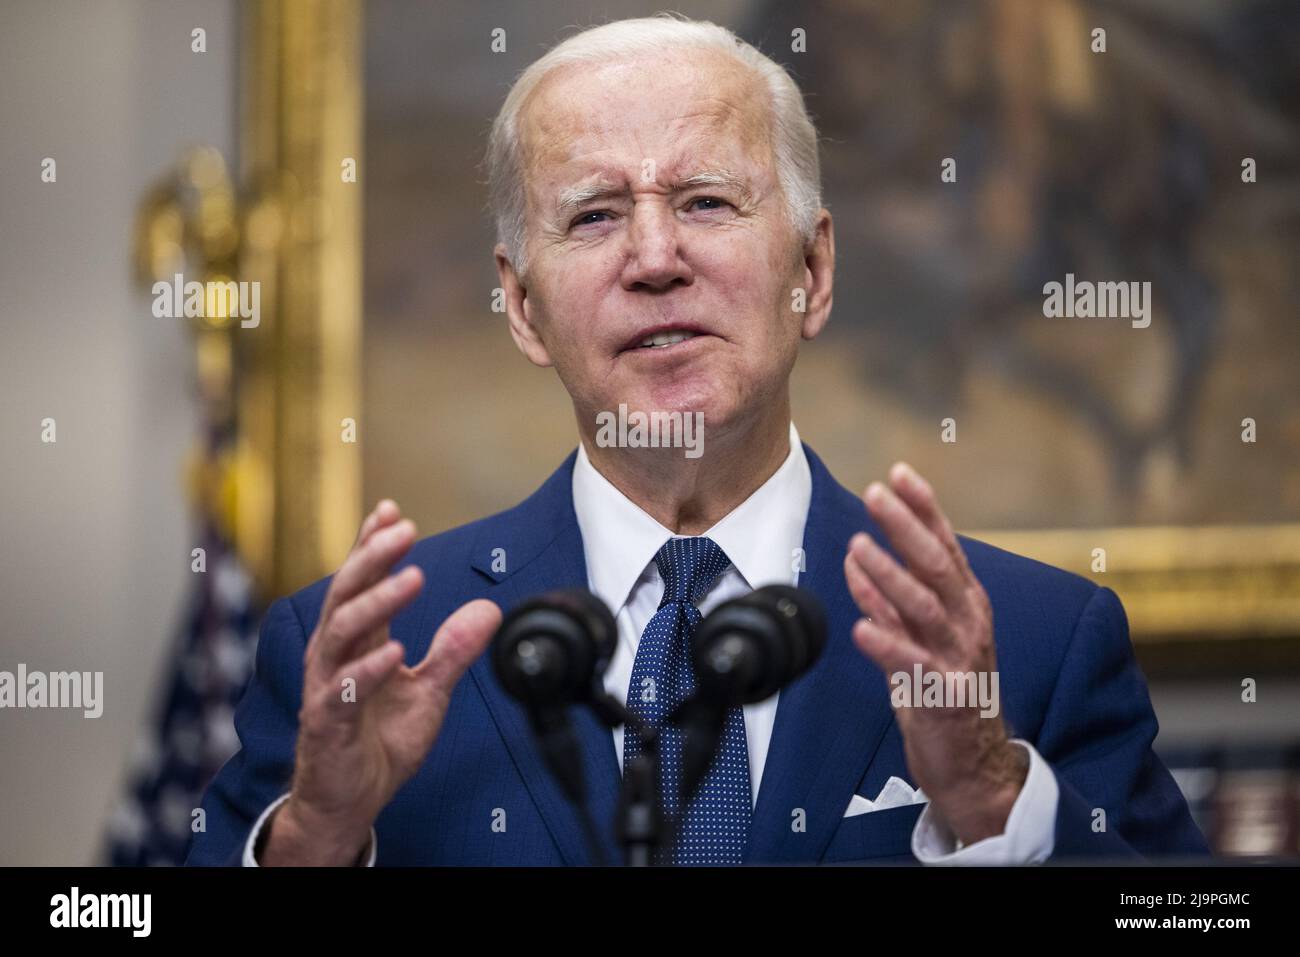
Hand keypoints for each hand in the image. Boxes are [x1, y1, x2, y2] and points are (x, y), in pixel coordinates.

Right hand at [262, 500, 500, 864]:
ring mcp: (327, 686)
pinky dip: (368, 669)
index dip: (371, 544)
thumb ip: (454, 649)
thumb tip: (489, 609)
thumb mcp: (429, 690)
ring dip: (378, 602)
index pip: (360, 582)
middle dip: (373, 557)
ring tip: (412, 578)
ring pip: (342, 631)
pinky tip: (393, 651)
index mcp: (356, 640)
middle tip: (403, 529)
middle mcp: (335, 655)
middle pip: (347, 593)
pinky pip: (344, 690)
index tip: (391, 509)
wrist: (350, 800)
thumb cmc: (378, 739)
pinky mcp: (327, 722)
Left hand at [843, 463, 1026, 844]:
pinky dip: (886, 643)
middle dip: (906, 526)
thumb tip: (859, 556)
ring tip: (858, 548)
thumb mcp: (923, 635)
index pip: (947, 544)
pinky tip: (861, 627)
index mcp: (967, 603)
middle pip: (937, 565)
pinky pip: (911, 664)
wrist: (974, 762)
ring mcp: (956, 659)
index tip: (899, 472)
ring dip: (889, 576)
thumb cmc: (945, 691)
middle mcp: (967, 624)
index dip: (924, 507)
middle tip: (875, 493)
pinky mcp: (941, 696)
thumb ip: (894, 599)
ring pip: (924, 607)